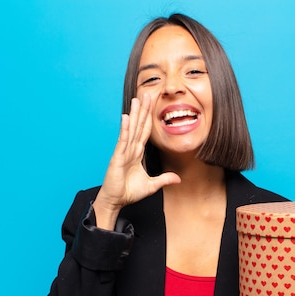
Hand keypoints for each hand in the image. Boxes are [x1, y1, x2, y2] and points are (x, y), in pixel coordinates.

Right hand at [93, 94, 180, 228]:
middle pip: (139, 126)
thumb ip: (164, 179)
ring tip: (137, 99)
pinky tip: (127, 118)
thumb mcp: (151, 185)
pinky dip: (125, 129)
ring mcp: (123, 152)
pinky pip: (123, 141)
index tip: (153, 105)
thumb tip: (178, 178)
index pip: (145, 132)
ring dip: (135, 114)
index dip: (149, 118)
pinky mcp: (117, 157)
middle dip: (143, 110)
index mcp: (137, 153)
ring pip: (131, 129)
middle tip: (146, 94)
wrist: (116, 201)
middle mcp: (130, 149)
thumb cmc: (128, 192)